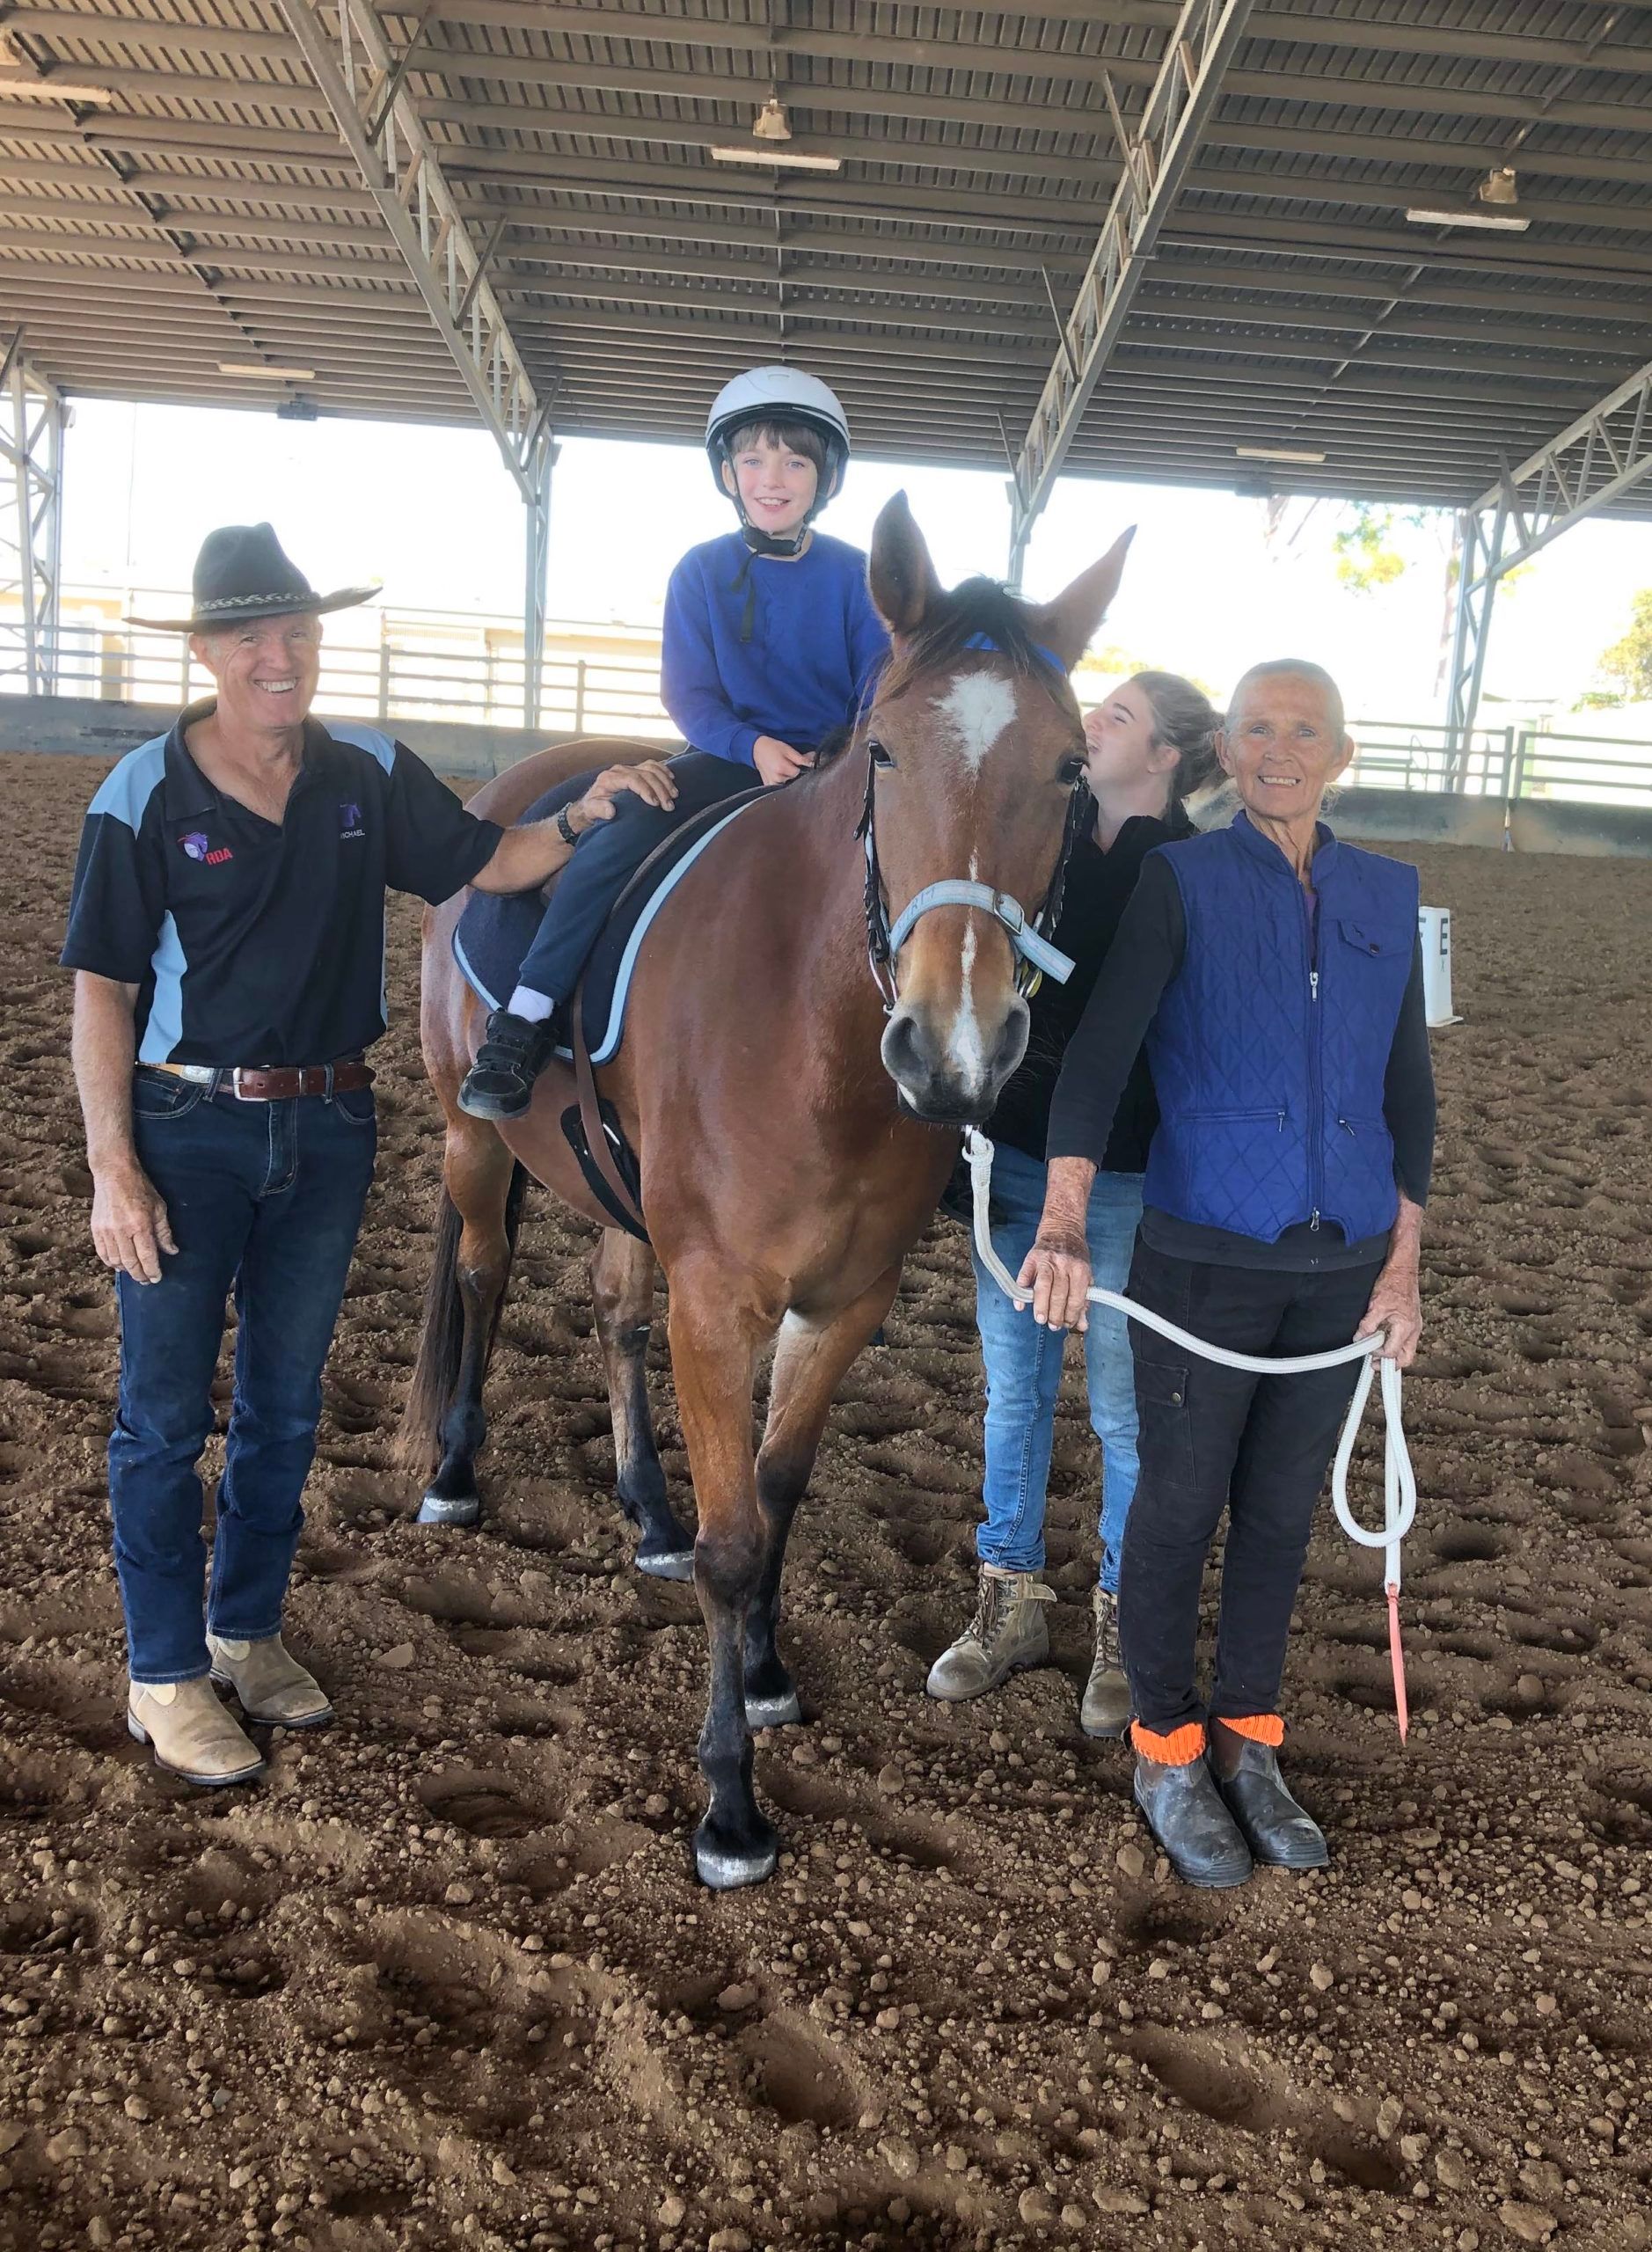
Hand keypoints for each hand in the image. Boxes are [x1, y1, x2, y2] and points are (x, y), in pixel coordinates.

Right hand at [91, 1162, 176, 1284]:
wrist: (114, 1173)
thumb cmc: (140, 1189)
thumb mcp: (159, 1208)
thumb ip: (164, 1232)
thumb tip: (172, 1251)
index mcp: (140, 1225)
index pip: (147, 1256)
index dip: (152, 1271)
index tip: (157, 1278)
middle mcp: (121, 1230)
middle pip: (131, 1262)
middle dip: (140, 1275)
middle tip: (146, 1280)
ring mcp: (106, 1230)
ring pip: (115, 1260)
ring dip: (126, 1270)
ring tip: (135, 1273)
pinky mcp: (96, 1229)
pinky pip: (102, 1253)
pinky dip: (111, 1262)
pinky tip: (119, 1265)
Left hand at [574, 759, 678, 828]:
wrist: (591, 804)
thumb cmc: (592, 808)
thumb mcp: (591, 811)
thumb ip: (599, 810)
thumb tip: (611, 810)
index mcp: (609, 778)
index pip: (632, 779)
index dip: (646, 789)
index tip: (655, 803)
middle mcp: (620, 770)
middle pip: (645, 774)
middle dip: (660, 789)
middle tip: (669, 805)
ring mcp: (629, 768)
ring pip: (651, 768)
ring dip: (665, 781)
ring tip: (674, 796)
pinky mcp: (635, 770)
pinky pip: (652, 765)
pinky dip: (663, 770)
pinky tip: (672, 779)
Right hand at [753, 736, 812, 787]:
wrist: (757, 749)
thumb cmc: (772, 747)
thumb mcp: (788, 749)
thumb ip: (801, 758)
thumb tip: (813, 763)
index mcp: (781, 768)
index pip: (799, 773)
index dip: (800, 767)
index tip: (797, 762)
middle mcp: (776, 778)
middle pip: (793, 779)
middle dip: (794, 772)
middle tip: (788, 762)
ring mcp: (771, 783)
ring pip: (787, 784)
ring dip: (788, 777)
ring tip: (782, 767)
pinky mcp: (768, 785)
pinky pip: (780, 787)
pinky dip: (782, 781)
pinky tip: (779, 773)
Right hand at [1014, 1230, 1092, 1331]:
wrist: (1062, 1230)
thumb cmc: (1075, 1257)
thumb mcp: (1085, 1276)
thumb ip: (1084, 1302)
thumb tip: (1082, 1325)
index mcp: (1080, 1270)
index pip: (1076, 1298)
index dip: (1072, 1315)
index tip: (1067, 1324)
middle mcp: (1064, 1265)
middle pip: (1060, 1294)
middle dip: (1056, 1314)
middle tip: (1053, 1326)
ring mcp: (1047, 1260)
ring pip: (1043, 1285)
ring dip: (1041, 1305)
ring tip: (1040, 1319)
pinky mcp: (1032, 1258)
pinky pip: (1025, 1275)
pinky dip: (1021, 1290)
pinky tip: (1020, 1304)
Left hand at [1360, 1257, 1421, 1367]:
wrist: (1403, 1269)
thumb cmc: (1393, 1283)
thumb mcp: (1376, 1305)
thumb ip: (1368, 1324)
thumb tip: (1359, 1338)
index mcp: (1406, 1327)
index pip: (1392, 1352)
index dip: (1377, 1355)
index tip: (1366, 1352)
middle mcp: (1414, 1329)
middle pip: (1406, 1357)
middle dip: (1391, 1365)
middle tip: (1375, 1364)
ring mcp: (1415, 1325)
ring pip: (1407, 1350)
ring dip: (1393, 1354)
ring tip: (1377, 1353)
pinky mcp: (1412, 1320)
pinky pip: (1406, 1339)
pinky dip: (1396, 1344)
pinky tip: (1384, 1339)